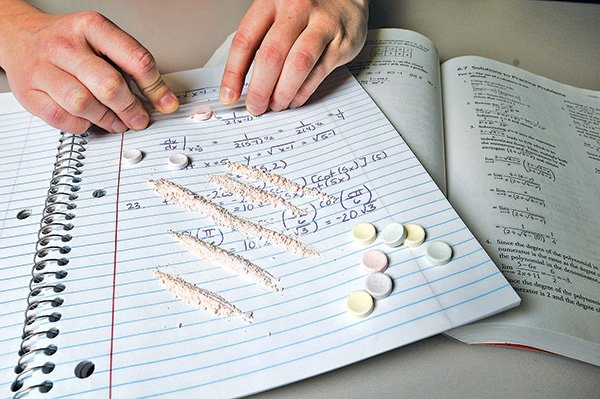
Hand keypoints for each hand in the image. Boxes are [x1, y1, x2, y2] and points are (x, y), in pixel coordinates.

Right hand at [0, 2, 178, 133]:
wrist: (18, 35)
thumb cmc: (68, 42)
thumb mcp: (101, 41)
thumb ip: (130, 66)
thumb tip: (162, 99)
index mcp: (91, 27)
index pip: (135, 59)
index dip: (156, 87)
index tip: (166, 104)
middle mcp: (66, 45)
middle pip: (109, 85)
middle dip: (131, 109)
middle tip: (139, 119)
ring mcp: (44, 69)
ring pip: (84, 104)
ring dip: (108, 120)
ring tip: (118, 122)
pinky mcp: (30, 93)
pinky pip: (64, 119)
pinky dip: (83, 125)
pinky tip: (90, 120)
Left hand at [220, 0, 368, 114]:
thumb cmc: (308, 9)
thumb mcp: (278, 12)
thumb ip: (261, 40)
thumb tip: (241, 82)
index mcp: (272, 0)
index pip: (245, 40)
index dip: (233, 73)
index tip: (229, 95)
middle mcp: (296, 9)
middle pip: (271, 55)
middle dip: (260, 89)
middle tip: (255, 107)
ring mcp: (322, 24)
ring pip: (297, 65)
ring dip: (283, 92)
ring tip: (276, 105)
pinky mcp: (341, 43)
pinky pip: (318, 73)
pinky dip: (302, 92)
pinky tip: (294, 99)